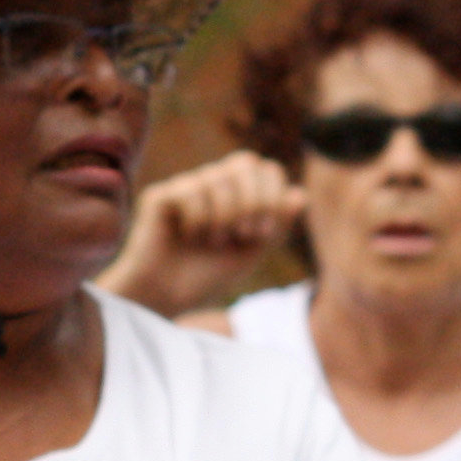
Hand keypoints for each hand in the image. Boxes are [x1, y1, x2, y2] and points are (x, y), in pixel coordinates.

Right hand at [100, 148, 302, 314]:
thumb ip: (277, 226)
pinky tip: (187, 237)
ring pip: (219, 177)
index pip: (266, 170)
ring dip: (225, 215)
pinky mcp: (160, 196)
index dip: (272, 195)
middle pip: (245, 162)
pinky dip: (198, 219)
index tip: (264, 232)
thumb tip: (299, 194)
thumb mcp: (251, 254)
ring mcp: (185, 187)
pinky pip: (190, 191)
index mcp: (236, 194)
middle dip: (253, 200)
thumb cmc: (206, 277)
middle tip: (245, 234)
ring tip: (213, 242)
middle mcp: (211, 184)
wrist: (164, 298)